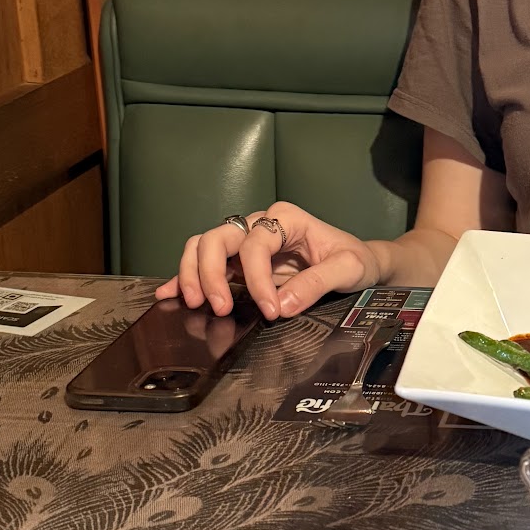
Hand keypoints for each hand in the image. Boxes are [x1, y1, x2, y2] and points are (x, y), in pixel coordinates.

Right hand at [154, 203, 381, 321]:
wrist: (361, 262)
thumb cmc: (355, 259)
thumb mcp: (348, 268)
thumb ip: (317, 283)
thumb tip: (284, 305)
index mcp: (286, 218)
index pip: (256, 244)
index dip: (257, 279)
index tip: (271, 311)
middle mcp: (260, 224)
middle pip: (218, 237)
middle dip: (210, 273)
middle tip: (218, 307)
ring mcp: (245, 241)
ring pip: (203, 245)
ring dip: (193, 273)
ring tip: (195, 304)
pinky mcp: (239, 261)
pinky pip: (203, 263)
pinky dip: (183, 277)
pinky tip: (168, 294)